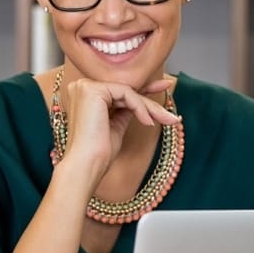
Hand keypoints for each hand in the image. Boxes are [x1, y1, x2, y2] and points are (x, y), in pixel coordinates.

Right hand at [59, 77, 179, 181]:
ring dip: (149, 107)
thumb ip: (125, 110)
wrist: (87, 165)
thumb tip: (143, 103)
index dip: (143, 90)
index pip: (119, 90)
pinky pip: (125, 93)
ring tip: (165, 121)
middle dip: (151, 102)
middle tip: (172, 114)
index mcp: (84, 96)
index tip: (164, 87)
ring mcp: (85, 87)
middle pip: (125, 92)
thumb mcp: (116, 125)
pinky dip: (140, 107)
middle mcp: (81, 87)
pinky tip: (147, 122)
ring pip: (127, 92)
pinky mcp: (92, 90)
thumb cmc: (98, 152)